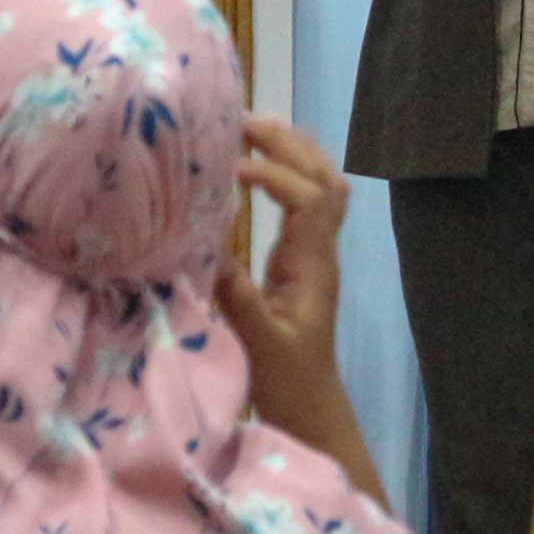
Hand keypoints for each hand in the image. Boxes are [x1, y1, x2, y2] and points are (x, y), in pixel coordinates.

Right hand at [216, 117, 386, 501]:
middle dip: (289, 145)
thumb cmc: (287, 384)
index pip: (311, 200)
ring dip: (291, 153)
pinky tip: (247, 169)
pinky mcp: (299, 263)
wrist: (310, 412)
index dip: (278, 174)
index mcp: (313, 267)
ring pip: (320, 187)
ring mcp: (313, 256)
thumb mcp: (258, 343)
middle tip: (242, 121)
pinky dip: (281, 176)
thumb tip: (208, 246)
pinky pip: (301, 204)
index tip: (235, 168)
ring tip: (248, 130)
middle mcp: (320, 253)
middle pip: (325, 179)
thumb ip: (238, 297)